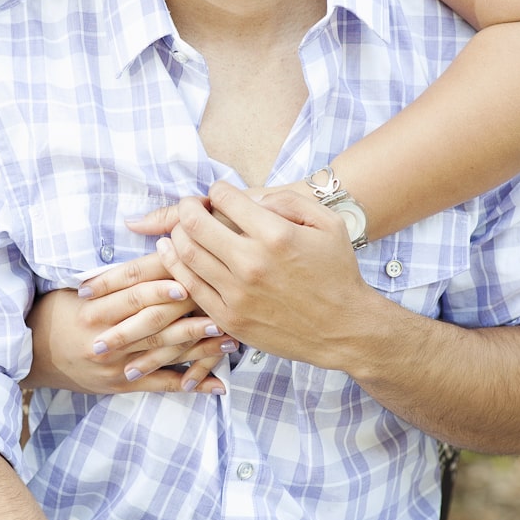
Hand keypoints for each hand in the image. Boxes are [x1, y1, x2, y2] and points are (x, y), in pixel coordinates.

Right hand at [33, 253, 234, 394]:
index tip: (189, 278)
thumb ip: (113, 280)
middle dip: (190, 314)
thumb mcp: (75, 291)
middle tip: (223, 304)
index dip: (161, 287)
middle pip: (154, 323)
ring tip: (231, 338)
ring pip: (164, 354)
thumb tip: (155, 253)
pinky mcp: (121, 385)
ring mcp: (116, 365)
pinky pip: (161, 385)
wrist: (31, 356)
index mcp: (94, 310)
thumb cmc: (56, 315)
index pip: (133, 295)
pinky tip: (218, 384)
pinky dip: (191, 384)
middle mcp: (106, 338)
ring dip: (200, 346)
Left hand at [154, 182, 376, 368]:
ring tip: (182, 227)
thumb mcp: (328, 224)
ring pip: (185, 252)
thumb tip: (251, 199)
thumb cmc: (338, 273)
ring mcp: (237, 292)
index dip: (216, 191)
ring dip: (176, 233)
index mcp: (276, 236)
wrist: (345, 329)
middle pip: (194, 223)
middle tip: (191, 205)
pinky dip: (174, 264)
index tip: (217, 193)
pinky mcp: (229, 316)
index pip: (224, 199)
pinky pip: (189, 285)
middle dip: (188, 207)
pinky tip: (173, 252)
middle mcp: (252, 263)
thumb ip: (289, 201)